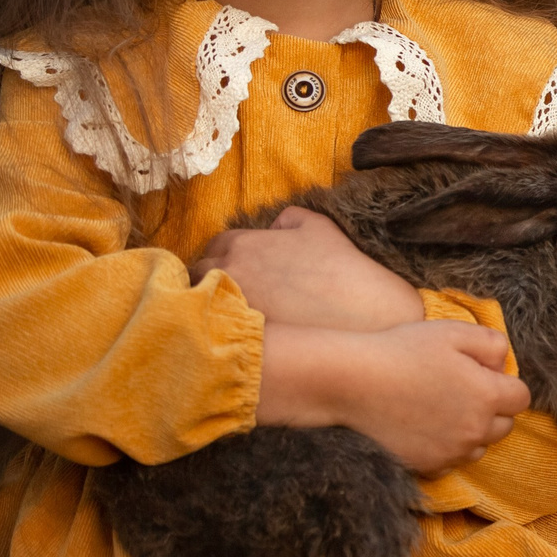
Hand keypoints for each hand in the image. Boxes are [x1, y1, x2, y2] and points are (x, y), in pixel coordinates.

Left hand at [201, 208, 424, 331]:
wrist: (361, 314)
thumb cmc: (342, 268)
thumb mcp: (319, 227)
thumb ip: (289, 219)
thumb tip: (273, 227)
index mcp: (242, 245)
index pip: (212, 247)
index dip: (223, 255)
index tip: (236, 266)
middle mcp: (228, 274)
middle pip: (196, 275)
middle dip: (208, 279)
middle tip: (232, 290)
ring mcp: (228, 308)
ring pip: (199, 305)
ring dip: (211, 305)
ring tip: (233, 313)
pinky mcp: (236, 338)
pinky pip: (213, 331)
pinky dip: (221, 331)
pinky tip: (241, 335)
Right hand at [257, 321, 530, 473]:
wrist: (351, 382)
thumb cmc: (402, 351)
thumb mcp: (454, 332)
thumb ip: (492, 344)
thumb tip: (504, 363)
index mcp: (488, 396)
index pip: (521, 398)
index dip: (505, 383)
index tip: (482, 374)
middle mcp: (474, 431)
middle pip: (504, 426)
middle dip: (492, 409)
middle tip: (462, 389)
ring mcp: (449, 453)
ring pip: (477, 447)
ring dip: (470, 431)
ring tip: (441, 408)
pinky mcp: (425, 466)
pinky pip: (449, 462)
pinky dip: (445, 448)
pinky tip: (423, 427)